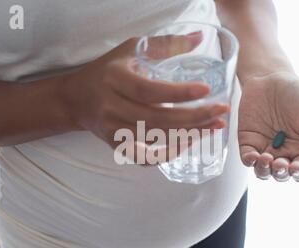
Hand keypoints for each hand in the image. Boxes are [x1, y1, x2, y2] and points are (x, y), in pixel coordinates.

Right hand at [62, 34, 229, 162]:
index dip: (178, 93)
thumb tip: (201, 38)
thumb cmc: (109, 70)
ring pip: (153, 141)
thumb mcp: (132, 50)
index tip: (206, 91)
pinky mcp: (115, 145)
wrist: (78, 98)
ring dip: (187, 137)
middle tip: (220, 113)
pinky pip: (143, 158)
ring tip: (213, 128)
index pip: (149, 91)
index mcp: (116, 79)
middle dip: (193, 119)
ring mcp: (113, 130)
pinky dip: (165, 155)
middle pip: (156, 119)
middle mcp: (112, 107)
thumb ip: (165, 45)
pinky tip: (186, 144)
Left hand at [238, 71, 298, 181]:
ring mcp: (263, 148)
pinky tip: (254, 156)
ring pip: (263, 171)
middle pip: (280, 174)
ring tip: (267, 159)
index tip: (296, 168)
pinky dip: (250, 161)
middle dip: (280, 173)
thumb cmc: (297, 95)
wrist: (271, 77)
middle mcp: (282, 152)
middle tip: (280, 163)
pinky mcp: (247, 141)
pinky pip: (247, 158)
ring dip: (264, 170)